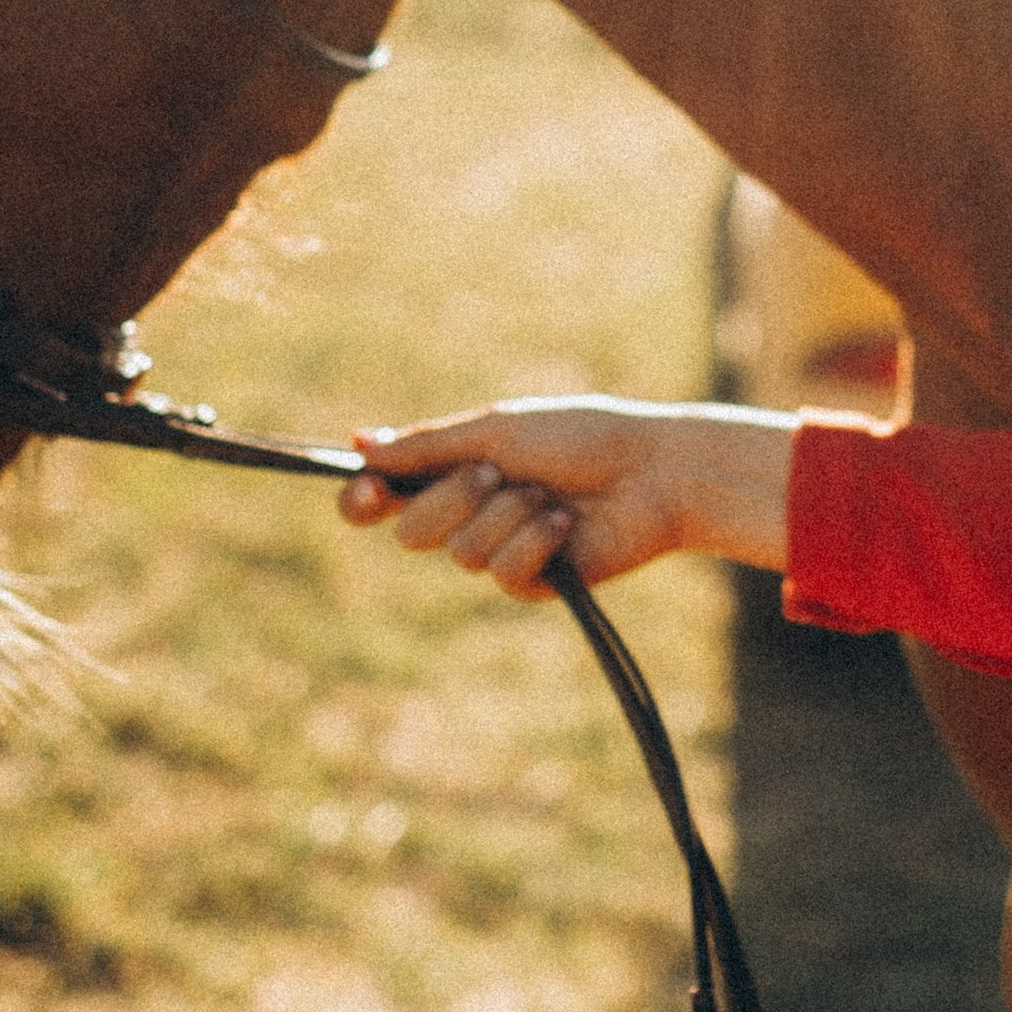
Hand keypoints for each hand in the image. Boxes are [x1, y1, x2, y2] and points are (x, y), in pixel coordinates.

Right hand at [336, 397, 795, 600]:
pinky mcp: (534, 581)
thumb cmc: (582, 437)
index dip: (364, 499)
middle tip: (497, 472)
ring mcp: (501, 549)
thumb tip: (359, 445)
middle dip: (452, 498)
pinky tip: (566, 524)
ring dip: (506, 514)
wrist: (652, 470)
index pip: (385, 497)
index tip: (367, 490)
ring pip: (460, 553)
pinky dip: (533, 541)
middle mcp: (471, 513)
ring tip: (550, 495)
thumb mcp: (498, 430)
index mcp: (456, 471)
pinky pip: (503, 574)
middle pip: (412, 532)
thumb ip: (428, 446)